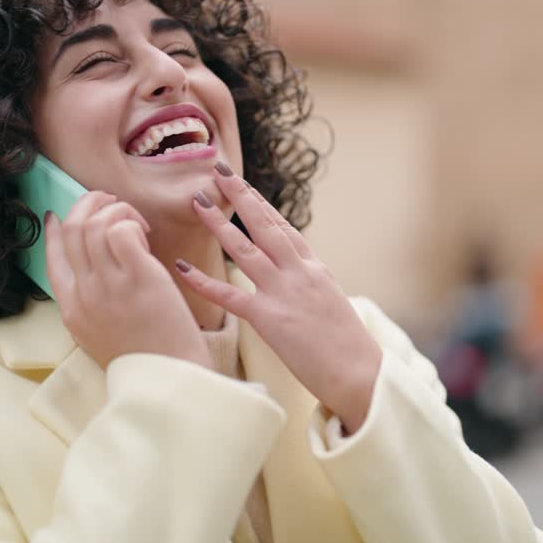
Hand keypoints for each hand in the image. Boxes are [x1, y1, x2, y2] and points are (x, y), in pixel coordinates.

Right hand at [45, 191, 211, 370]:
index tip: (59, 214)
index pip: (51, 257)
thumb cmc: (146, 357)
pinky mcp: (139, 278)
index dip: (54, 230)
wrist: (171, 379)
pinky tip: (146, 236)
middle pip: (71, 229)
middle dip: (90, 205)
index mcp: (71, 309)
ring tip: (137, 224)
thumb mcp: (99, 334)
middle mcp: (84, 294)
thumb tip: (94, 265)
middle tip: (113, 205)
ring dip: (117, 211)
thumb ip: (91, 302)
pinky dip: (132, 223)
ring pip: (95, 223)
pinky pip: (122, 230)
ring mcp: (109, 286)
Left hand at [176, 164, 382, 432]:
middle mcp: (298, 272)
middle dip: (240, 195)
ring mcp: (283, 292)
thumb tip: (295, 271)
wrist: (359, 372)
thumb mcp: (331, 300)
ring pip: (245, 249)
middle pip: (264, 225)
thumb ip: (309, 280)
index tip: (241, 183)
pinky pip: (230, 295)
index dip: (259, 203)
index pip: (282, 227)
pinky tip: (183, 267)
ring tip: (198, 202)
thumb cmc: (346, 343)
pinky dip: (204, 281)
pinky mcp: (269, 319)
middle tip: (218, 170)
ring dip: (219, 224)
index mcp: (313, 267)